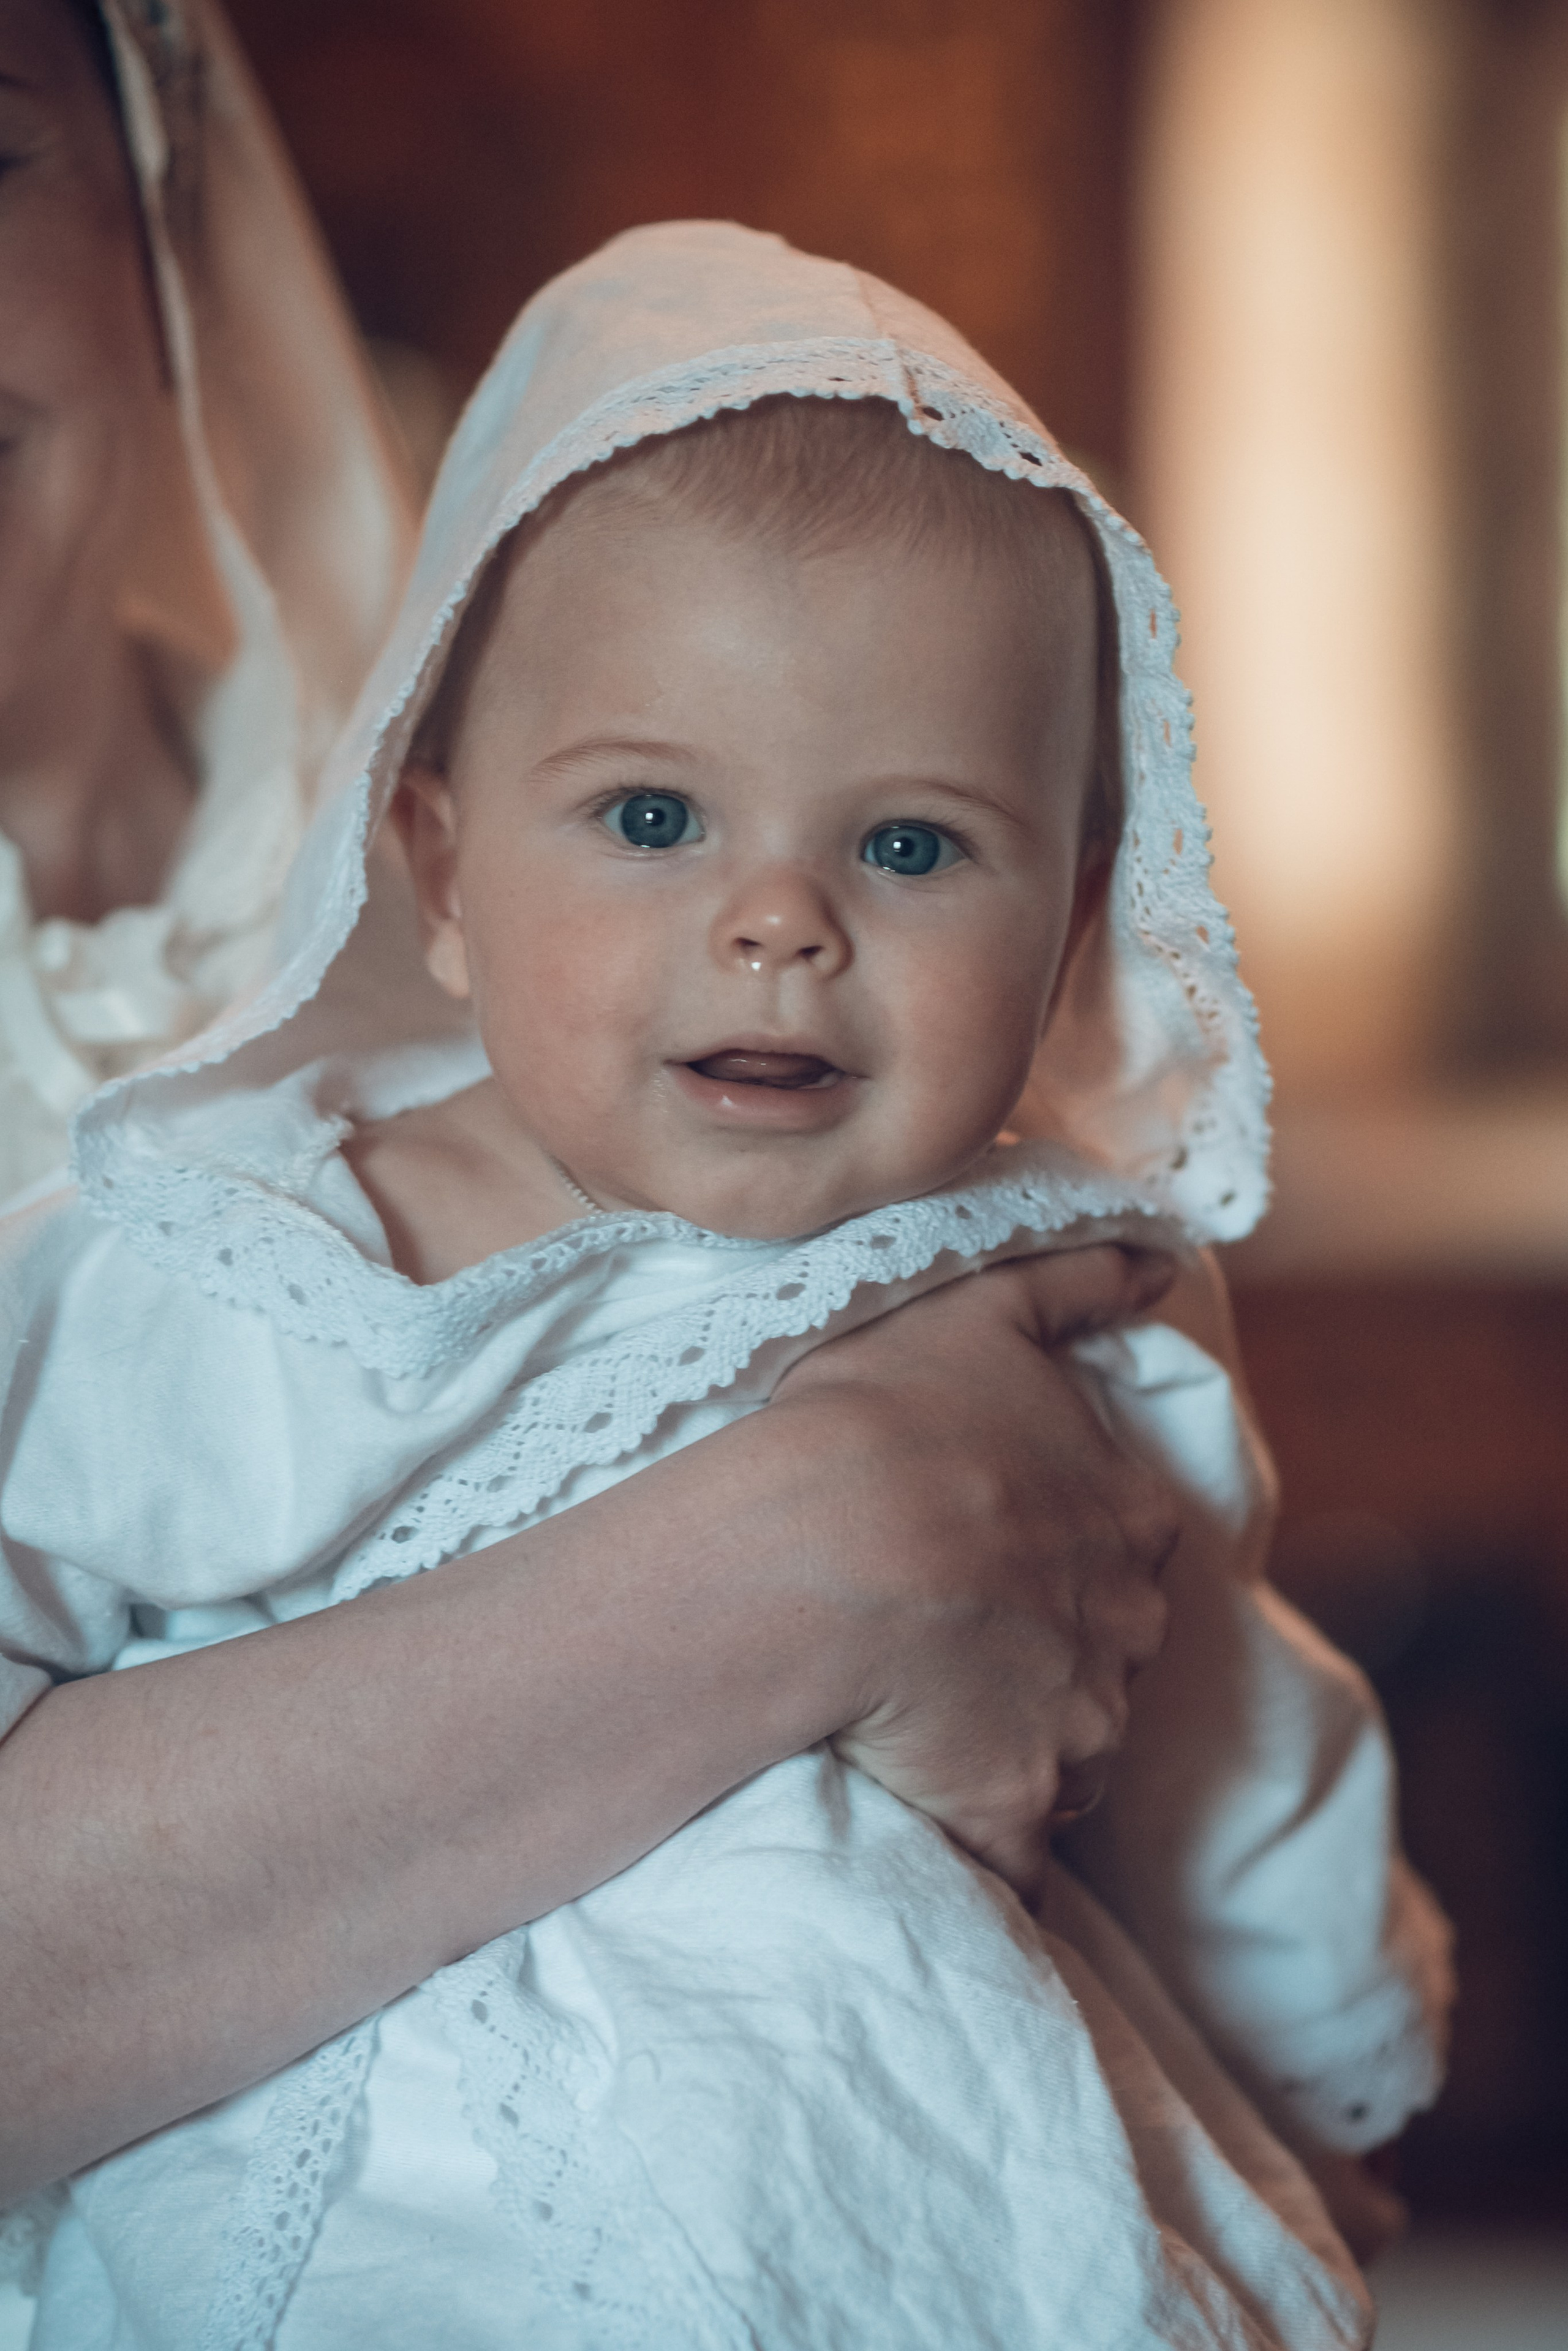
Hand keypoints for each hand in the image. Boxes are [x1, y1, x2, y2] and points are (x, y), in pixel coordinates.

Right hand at [773, 1246, 1178, 1897]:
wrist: (832, 1538)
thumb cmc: (890, 1415)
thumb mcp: (983, 1308)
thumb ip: (1076, 1281)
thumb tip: (1156, 1263)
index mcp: (1127, 1516)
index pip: (1116, 1553)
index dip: (1049, 1557)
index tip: (984, 1560)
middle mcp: (1125, 1627)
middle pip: (1099, 1654)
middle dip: (1043, 1658)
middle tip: (948, 1646)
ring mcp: (1078, 1725)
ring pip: (1066, 1750)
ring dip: (1014, 1748)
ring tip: (922, 1731)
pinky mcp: (1017, 1806)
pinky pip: (1016, 1857)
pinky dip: (991, 1854)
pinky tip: (941, 1840)